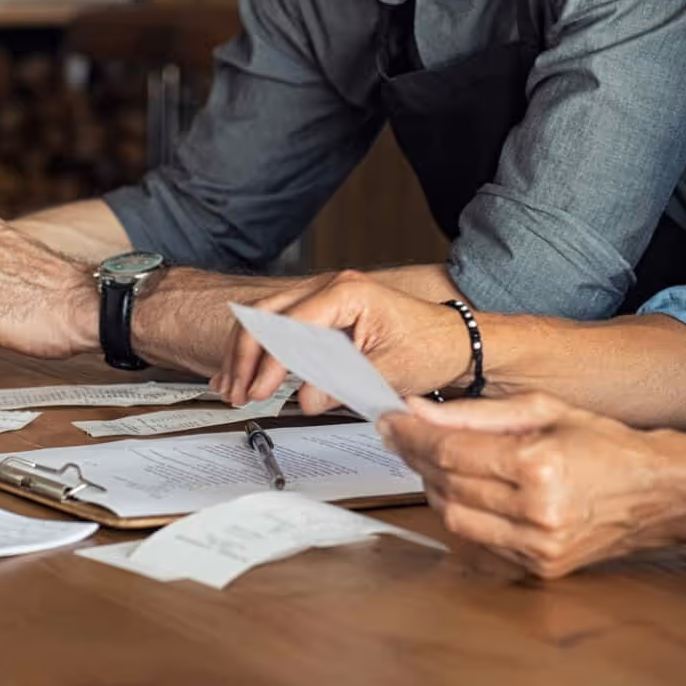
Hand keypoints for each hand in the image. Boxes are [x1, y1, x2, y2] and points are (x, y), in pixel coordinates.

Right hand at [210, 270, 469, 413]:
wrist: (454, 341)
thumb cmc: (431, 347)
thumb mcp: (388, 371)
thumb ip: (343, 383)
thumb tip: (304, 398)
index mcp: (346, 293)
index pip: (290, 325)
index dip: (269, 362)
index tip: (259, 391)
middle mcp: (331, 287)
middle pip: (266, 314)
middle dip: (245, 356)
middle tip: (237, 392)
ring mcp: (324, 296)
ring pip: (265, 318)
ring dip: (245, 353)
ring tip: (232, 388)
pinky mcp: (323, 313)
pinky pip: (279, 325)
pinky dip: (259, 349)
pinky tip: (243, 372)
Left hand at [380, 392, 685, 577]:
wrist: (655, 492)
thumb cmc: (604, 443)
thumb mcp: (542, 409)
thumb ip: (475, 412)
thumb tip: (418, 410)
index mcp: (539, 464)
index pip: (452, 451)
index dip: (412, 435)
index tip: (390, 420)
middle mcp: (538, 511)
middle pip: (447, 485)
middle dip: (418, 458)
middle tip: (404, 435)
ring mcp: (538, 546)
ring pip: (455, 519)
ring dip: (436, 489)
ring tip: (436, 461)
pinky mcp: (539, 568)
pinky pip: (479, 544)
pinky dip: (463, 516)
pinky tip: (464, 492)